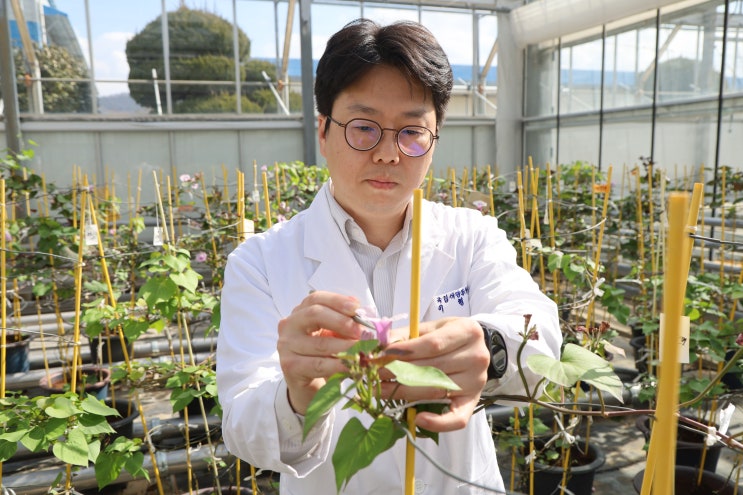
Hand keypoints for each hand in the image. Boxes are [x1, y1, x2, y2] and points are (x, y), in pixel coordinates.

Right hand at [277, 291, 364, 414]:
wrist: (311, 387)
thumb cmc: (325, 356)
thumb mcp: (336, 335)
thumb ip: (347, 323)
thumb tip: (365, 315)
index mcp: (301, 312)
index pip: (316, 299)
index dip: (337, 301)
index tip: (356, 308)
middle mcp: (290, 325)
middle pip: (314, 314)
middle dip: (341, 322)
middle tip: (360, 332)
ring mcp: (286, 346)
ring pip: (320, 343)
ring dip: (345, 347)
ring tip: (363, 351)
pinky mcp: (290, 366)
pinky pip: (317, 364)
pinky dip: (337, 365)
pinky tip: (351, 367)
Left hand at [380, 317, 488, 432]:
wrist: (472, 350)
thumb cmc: (446, 337)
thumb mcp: (429, 328)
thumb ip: (405, 335)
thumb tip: (380, 345)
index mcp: (467, 332)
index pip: (433, 344)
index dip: (405, 351)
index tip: (382, 355)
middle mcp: (476, 357)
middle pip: (432, 369)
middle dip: (398, 372)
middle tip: (374, 374)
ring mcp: (476, 382)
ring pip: (436, 390)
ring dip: (404, 393)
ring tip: (380, 390)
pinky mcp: (472, 402)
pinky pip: (457, 419)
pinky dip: (437, 422)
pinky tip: (418, 418)